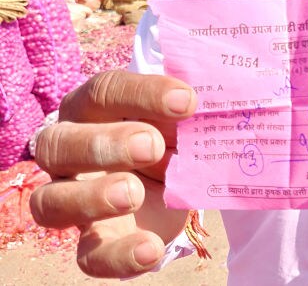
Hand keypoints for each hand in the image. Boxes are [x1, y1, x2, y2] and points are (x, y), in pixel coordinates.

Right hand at [30, 70, 196, 277]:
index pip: (103, 91)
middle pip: (60, 142)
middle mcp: (69, 149)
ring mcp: (73, 197)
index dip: (142, 93)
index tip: (187, 100)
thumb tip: (217, 92)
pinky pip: (88, 256)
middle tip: (151, 145)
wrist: (176, 174)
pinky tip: (151, 248)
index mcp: (91, 106)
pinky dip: (118, 255)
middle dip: (105, 143)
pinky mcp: (94, 240)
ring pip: (51, 201)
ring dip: (92, 197)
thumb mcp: (179, 110)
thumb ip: (187, 100)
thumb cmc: (171, 127)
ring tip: (134, 193)